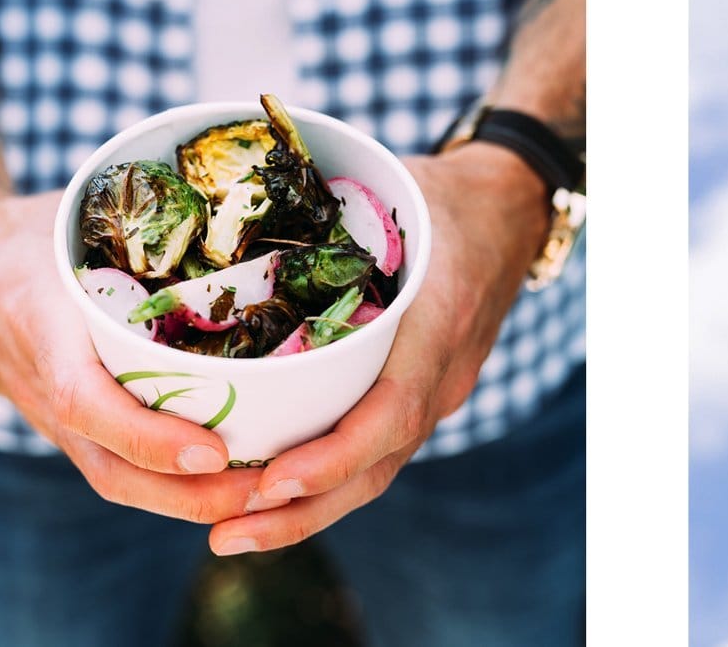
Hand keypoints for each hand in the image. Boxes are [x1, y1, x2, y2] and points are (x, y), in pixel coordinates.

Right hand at [0, 192, 266, 521]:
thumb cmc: (34, 235)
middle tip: (269, 492)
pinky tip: (236, 480)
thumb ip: (143, 233)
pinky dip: (174, 485)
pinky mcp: (72, 426)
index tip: (215, 450)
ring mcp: (55, 419)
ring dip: (192, 502)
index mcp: (46, 331)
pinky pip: (119, 467)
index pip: (87, 403)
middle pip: (113, 470)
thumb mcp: (78, 223)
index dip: (150, 436)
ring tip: (267, 496)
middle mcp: (48, 390)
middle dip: (192, 495)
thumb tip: (238, 218)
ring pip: (118, 480)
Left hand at [207, 143, 550, 554]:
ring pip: (376, 469)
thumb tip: (218, 220)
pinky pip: (377, 449)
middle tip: (225, 535)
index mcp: (440, 320)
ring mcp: (438, 390)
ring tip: (231, 533)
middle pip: (379, 466)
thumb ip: (323, 217)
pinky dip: (325, 479)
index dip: (333, 457)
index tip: (270, 483)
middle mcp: (442, 373)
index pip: (393, 411)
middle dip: (304, 512)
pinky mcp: (423, 393)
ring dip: (307, 510)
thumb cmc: (440, 197)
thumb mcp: (391, 192)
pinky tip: (268, 493)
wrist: (509, 211)